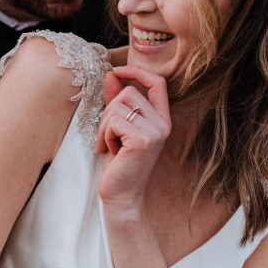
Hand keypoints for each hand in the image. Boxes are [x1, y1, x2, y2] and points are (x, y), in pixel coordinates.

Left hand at [96, 66, 170, 209]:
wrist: (122, 196)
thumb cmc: (119, 164)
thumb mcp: (118, 128)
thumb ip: (117, 101)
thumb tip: (112, 74)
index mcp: (162, 120)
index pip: (157, 83)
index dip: (137, 71)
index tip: (116, 71)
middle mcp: (162, 124)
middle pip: (129, 92)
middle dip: (110, 111)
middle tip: (109, 135)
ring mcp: (154, 132)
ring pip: (118, 106)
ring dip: (105, 125)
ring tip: (110, 145)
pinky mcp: (142, 140)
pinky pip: (114, 121)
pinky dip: (105, 135)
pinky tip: (110, 151)